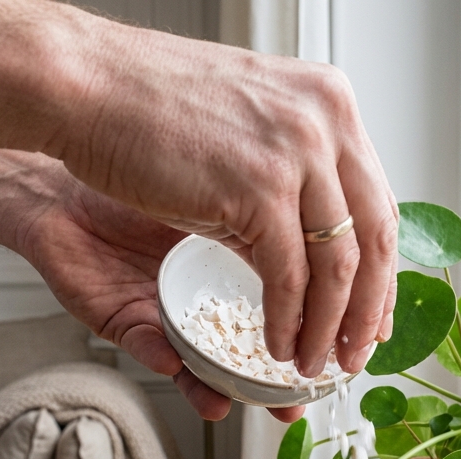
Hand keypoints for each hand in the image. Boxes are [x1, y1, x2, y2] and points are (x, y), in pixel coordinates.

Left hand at [19, 170, 306, 423]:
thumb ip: (267, 209)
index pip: (295, 301)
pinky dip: (165, 361)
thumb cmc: (147, 165)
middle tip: (309, 389)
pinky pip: (146, 346)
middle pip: (255, 350)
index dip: (329, 322)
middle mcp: (206, 300)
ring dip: (228, 388)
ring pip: (205, 367)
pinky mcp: (121, 319)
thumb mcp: (221, 184)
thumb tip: (326, 230)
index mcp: (239, 263)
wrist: (70, 177)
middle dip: (285, 376)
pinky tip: (181, 370)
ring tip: (251, 403)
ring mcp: (167, 314)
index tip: (357, 339)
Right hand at [51, 18, 398, 378]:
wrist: (80, 92)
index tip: (373, 315)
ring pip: (339, 264)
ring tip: (313, 365)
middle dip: (367, 311)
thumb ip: (285, 191)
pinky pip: (290, 276)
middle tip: (355, 355)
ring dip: (329, 329)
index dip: (381, 270)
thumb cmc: (146, 113)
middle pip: (374, 237)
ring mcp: (298, 152)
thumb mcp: (239, 144)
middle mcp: (326, 121)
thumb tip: (320, 256)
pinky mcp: (260, 187)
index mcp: (328, 103)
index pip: (377, 202)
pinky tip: (277, 346)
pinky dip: (286, 322)